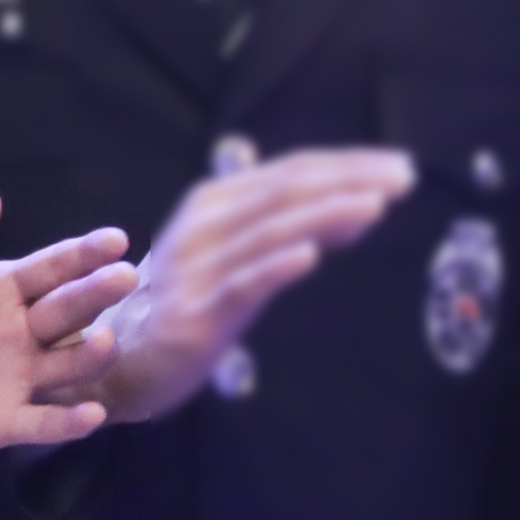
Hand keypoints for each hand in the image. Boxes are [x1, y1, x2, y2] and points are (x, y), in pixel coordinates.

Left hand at [0, 193, 138, 470]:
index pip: (50, 267)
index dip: (83, 253)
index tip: (116, 240)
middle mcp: (14, 331)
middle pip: (68, 310)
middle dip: (97, 293)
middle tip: (124, 277)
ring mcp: (10, 378)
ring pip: (68, 365)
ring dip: (90, 355)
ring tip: (104, 339)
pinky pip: (43, 422)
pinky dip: (69, 421)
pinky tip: (91, 413)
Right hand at [76, 147, 413, 422]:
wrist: (115, 355)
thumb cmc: (183, 300)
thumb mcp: (230, 253)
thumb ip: (284, 227)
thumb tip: (357, 207)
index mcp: (213, 204)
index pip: (289, 172)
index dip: (346, 165)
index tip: (399, 167)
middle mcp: (203, 227)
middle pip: (284, 192)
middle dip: (349, 181)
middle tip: (404, 178)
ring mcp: (196, 270)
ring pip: (269, 232)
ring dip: (325, 214)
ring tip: (375, 204)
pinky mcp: (194, 314)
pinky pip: (240, 285)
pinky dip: (275, 265)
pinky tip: (310, 255)